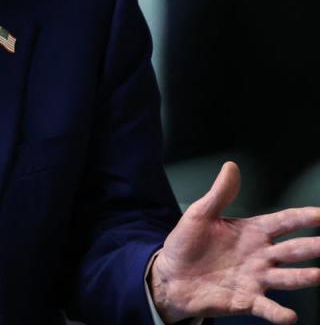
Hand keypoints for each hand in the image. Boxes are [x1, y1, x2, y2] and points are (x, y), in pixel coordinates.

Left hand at [150, 161, 319, 323]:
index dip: (304, 217)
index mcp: (252, 232)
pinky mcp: (247, 300)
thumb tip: (231, 167)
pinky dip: (278, 313)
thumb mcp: (199, 215)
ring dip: (304, 277)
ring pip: (287, 278)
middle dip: (313, 246)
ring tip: (318, 275)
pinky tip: (289, 317)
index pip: (284, 222)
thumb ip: (219, 194)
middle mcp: (261, 256)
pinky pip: (267, 308)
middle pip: (293, 250)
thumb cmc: (186, 244)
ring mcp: (256, 279)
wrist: (171, 276)